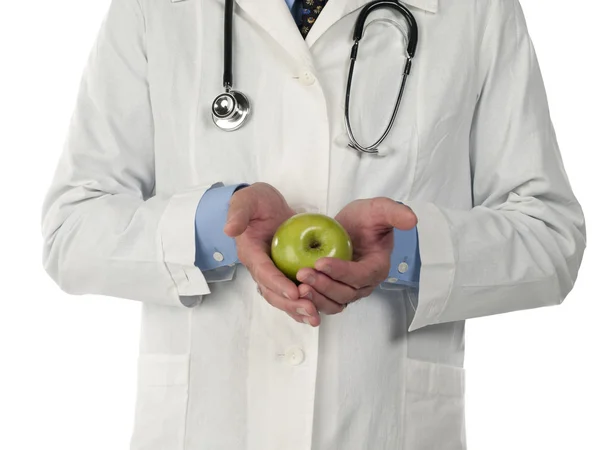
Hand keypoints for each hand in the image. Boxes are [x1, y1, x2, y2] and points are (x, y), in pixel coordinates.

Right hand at [224, 183, 320, 325]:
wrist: (266, 206)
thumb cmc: (256, 202)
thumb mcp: (247, 200)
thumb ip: (238, 213)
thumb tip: (229, 229)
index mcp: (251, 253)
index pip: (263, 272)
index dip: (278, 284)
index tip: (294, 293)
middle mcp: (260, 268)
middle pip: (273, 293)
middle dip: (290, 304)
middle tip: (310, 310)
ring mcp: (272, 273)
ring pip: (282, 299)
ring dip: (297, 310)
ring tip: (315, 317)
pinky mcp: (284, 274)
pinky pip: (292, 295)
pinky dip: (302, 305)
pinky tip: (318, 313)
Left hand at [296, 198, 416, 312]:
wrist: (349, 228)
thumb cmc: (365, 219)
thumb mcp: (379, 209)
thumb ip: (394, 212)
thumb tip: (412, 219)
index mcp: (377, 268)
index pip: (360, 276)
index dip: (342, 272)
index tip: (321, 262)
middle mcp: (364, 284)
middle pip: (345, 293)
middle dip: (324, 285)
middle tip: (303, 273)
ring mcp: (349, 290)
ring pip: (334, 302)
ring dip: (316, 297)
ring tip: (298, 284)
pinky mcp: (334, 292)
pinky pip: (323, 302)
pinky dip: (311, 300)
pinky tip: (295, 290)